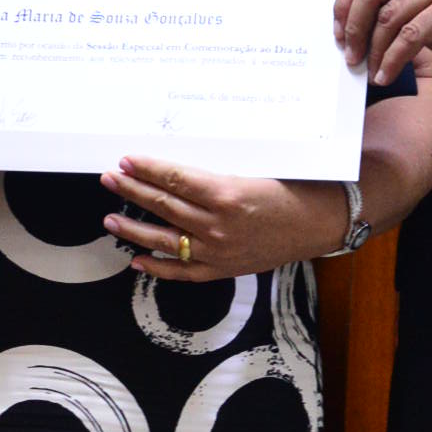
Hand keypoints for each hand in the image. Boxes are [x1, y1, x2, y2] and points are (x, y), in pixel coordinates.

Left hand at [101, 157, 346, 279]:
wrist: (322, 222)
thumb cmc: (295, 188)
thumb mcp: (256, 170)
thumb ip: (216, 173)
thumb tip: (176, 167)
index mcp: (227, 194)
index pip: (175, 180)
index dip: (147, 169)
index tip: (127, 160)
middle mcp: (218, 225)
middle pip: (164, 206)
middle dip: (132, 190)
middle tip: (109, 178)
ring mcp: (219, 251)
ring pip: (167, 240)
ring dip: (134, 228)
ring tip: (110, 218)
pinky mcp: (224, 269)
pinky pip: (184, 272)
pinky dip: (158, 267)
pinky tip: (137, 260)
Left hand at [333, 0, 431, 82]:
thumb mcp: (431, 2)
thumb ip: (399, 3)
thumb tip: (358, 28)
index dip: (344, 4)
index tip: (338, 32)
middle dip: (353, 26)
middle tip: (350, 55)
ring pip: (390, 15)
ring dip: (374, 49)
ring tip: (371, 70)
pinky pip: (411, 34)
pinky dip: (394, 58)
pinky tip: (388, 74)